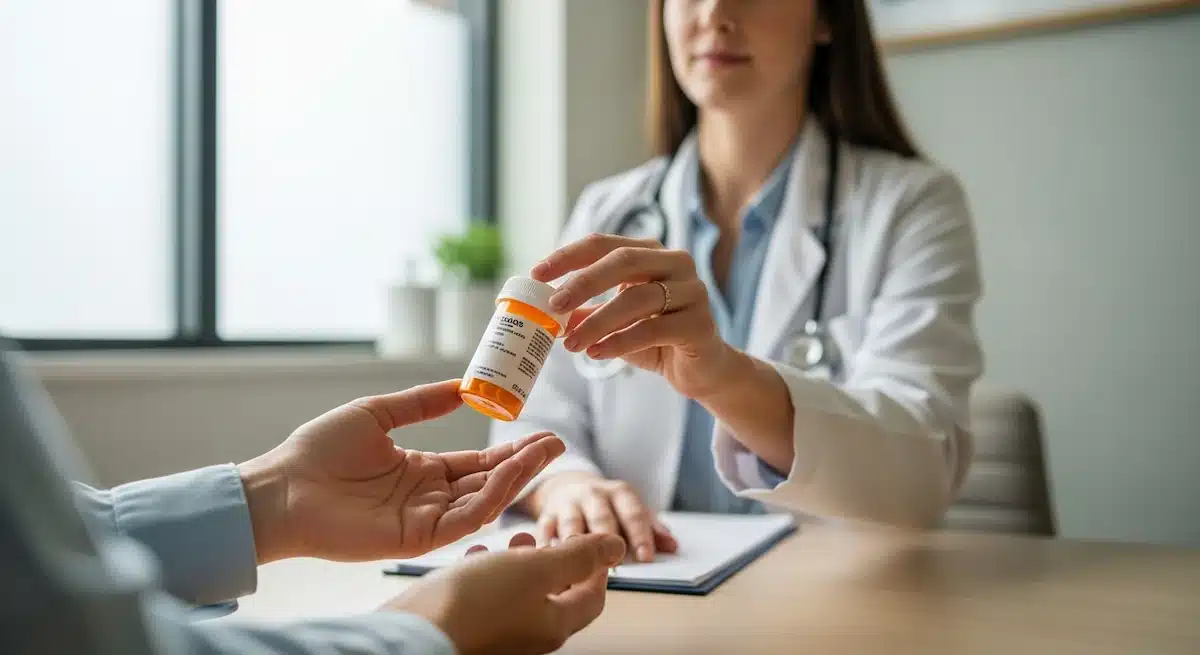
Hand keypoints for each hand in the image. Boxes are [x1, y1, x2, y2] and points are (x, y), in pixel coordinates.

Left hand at [237, 380, 565, 562]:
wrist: (282, 487)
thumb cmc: (318, 450)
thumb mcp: (378, 415)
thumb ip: (422, 403)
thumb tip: (462, 386)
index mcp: (421, 471)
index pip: (477, 462)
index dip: (510, 450)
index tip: (539, 433)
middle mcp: (430, 497)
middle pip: (489, 481)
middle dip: (525, 463)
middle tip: (557, 443)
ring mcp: (426, 520)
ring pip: (485, 500)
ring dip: (517, 477)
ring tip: (545, 451)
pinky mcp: (418, 539)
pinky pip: (465, 519)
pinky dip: (492, 497)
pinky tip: (509, 472)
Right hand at [387, 532, 625, 654]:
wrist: (414, 634)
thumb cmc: (474, 603)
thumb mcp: (535, 568)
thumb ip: (578, 556)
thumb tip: (617, 547)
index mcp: (554, 624)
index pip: (592, 597)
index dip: (597, 567)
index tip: (594, 541)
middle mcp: (529, 635)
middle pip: (555, 595)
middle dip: (553, 559)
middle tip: (546, 535)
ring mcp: (498, 634)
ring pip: (519, 593)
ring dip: (519, 563)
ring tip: (511, 539)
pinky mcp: (469, 627)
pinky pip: (486, 597)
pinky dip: (487, 572)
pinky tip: (475, 555)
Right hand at [525, 471, 676, 562]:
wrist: (567, 487)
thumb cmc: (607, 507)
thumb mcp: (630, 510)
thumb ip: (651, 529)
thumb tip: (673, 547)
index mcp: (619, 493)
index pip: (633, 512)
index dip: (640, 535)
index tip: (646, 558)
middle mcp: (593, 494)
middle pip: (602, 516)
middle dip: (607, 540)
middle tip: (614, 564)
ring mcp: (568, 503)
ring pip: (571, 523)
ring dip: (575, 545)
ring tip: (578, 567)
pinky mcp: (546, 514)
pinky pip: (544, 529)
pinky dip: (546, 545)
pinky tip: (549, 561)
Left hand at [531, 234, 733, 399]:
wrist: (701, 370)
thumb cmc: (654, 339)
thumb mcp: (613, 322)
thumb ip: (585, 311)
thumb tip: (542, 309)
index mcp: (652, 253)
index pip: (605, 244)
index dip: (569, 256)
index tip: (537, 274)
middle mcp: (676, 263)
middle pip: (624, 261)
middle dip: (584, 282)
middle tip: (554, 305)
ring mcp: (693, 291)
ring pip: (638, 298)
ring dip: (598, 321)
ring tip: (571, 343)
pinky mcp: (700, 324)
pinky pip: (654, 329)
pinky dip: (620, 342)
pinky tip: (597, 353)